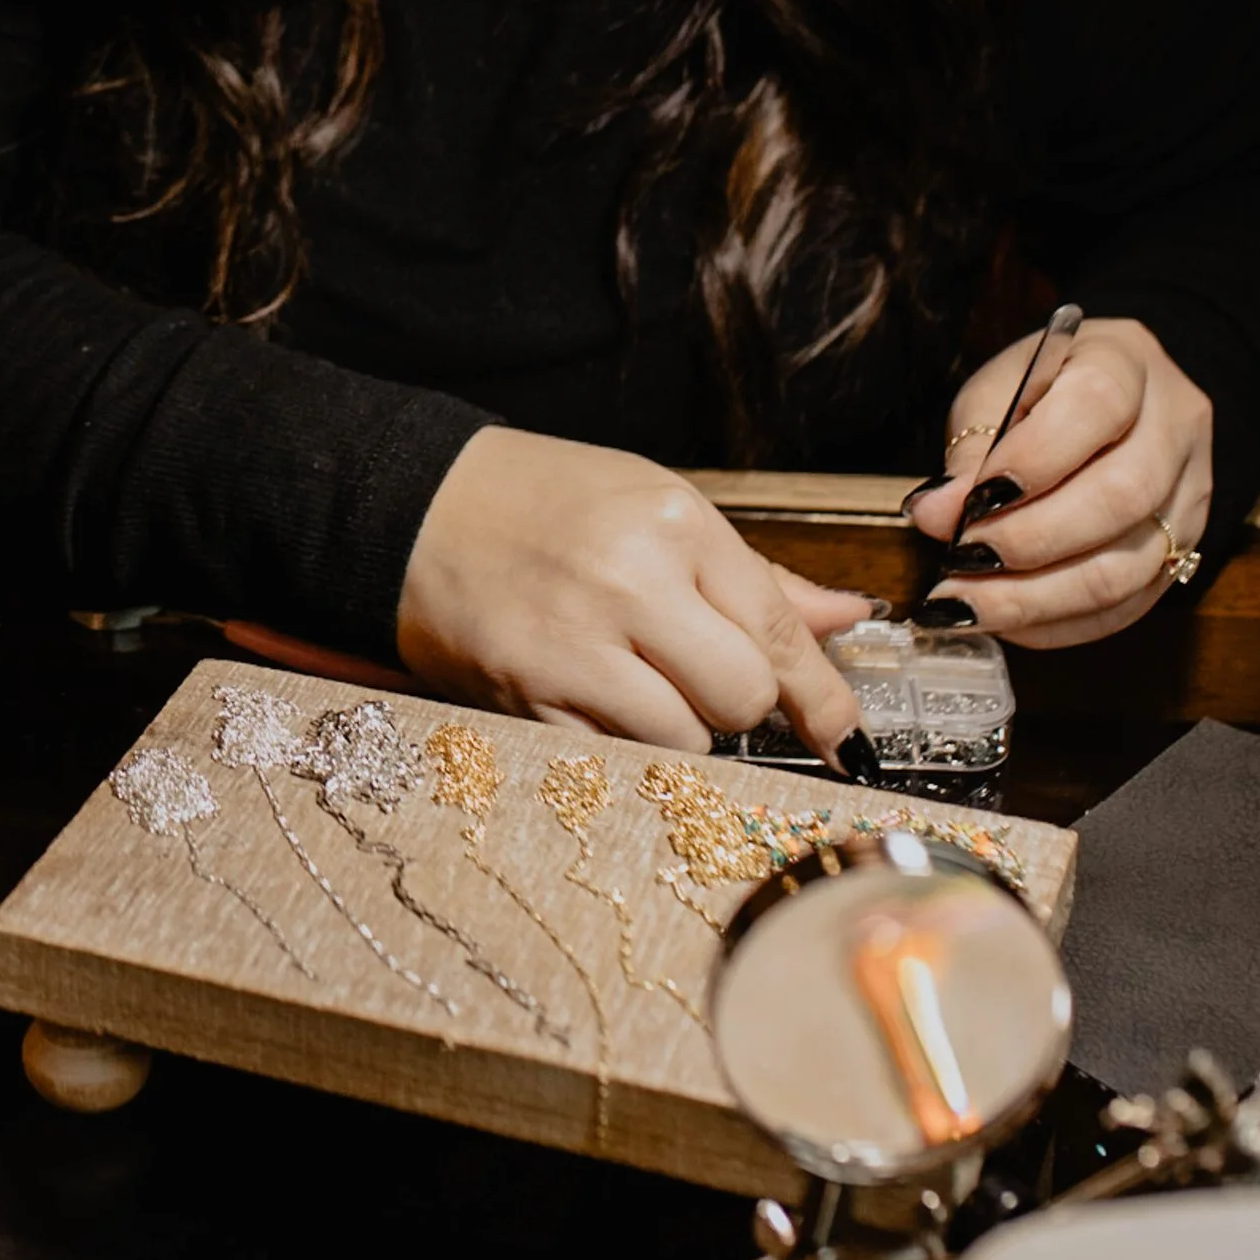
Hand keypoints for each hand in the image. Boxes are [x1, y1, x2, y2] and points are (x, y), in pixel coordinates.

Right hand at [397, 426, 875, 758]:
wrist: (412, 511)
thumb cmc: (541, 501)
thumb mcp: (655, 505)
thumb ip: (751, 576)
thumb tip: (847, 619)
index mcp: (671, 524)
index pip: (777, 632)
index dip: (821, 695)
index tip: (844, 734)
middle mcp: (626, 584)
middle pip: (741, 699)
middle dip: (736, 703)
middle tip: (698, 672)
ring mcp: (572, 648)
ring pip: (683, 741)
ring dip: (678, 727)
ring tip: (635, 678)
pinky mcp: (527, 700)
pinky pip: (615, 758)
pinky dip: (621, 742)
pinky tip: (594, 696)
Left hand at [902, 317, 1212, 647]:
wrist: (1116, 403)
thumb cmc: (1044, 392)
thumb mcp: (995, 392)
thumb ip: (970, 450)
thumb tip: (934, 515)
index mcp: (1127, 363)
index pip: (1097, 407)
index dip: (1033, 460)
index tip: (969, 502)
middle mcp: (1175, 430)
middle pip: (1122, 497)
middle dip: (1028, 541)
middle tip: (956, 562)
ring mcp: (1189, 498)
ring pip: (1128, 568)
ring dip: (1036, 599)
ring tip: (964, 604)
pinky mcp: (1182, 554)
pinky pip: (1128, 607)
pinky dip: (1058, 624)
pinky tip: (1004, 621)